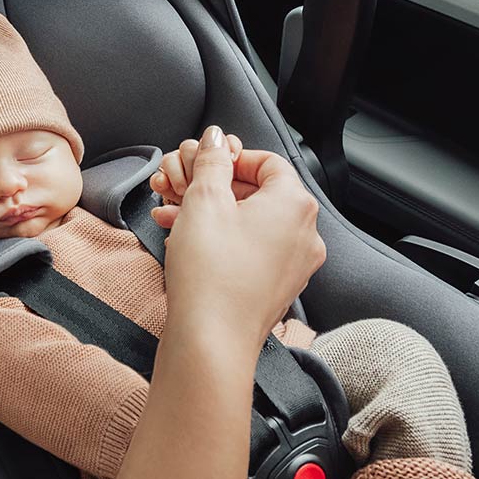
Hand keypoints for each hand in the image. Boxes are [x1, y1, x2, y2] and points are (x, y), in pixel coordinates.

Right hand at [151, 126, 324, 354]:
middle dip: (215, 188)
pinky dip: (223, 240)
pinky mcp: (276, 288)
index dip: (231, 158)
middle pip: (259, 192)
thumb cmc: (211, 273)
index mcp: (294, 204)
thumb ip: (211, 161)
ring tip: (174, 217)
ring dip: (213, 214)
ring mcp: (294, 265)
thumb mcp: (203, 200)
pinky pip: (251, 250)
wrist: (211, 340)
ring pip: (251, 223)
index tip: (204, 163)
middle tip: (182, 189)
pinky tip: (188, 243)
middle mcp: (304, 234)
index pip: (268, 161)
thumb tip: (215, 139)